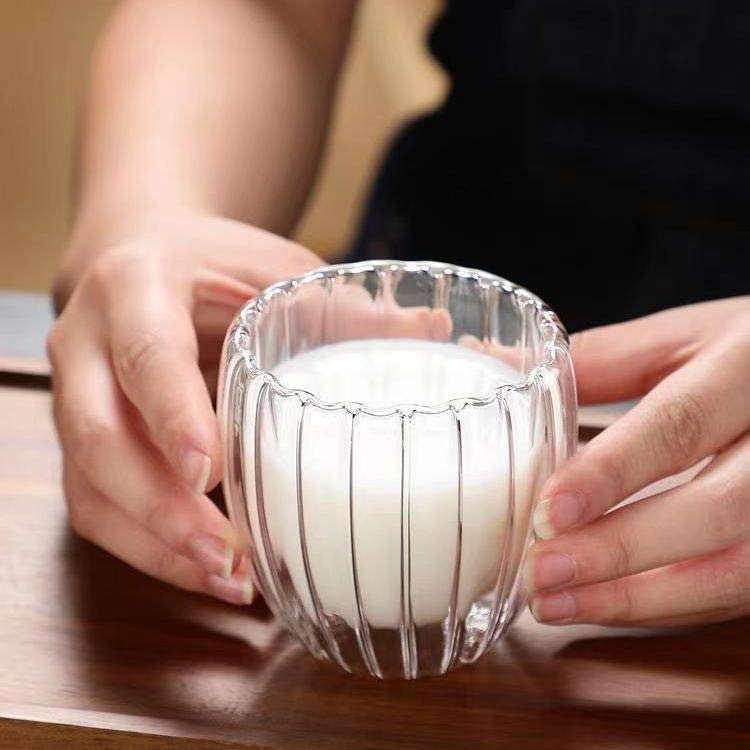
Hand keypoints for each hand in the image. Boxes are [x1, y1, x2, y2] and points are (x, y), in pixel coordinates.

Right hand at [48, 211, 321, 603]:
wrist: (144, 260)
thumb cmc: (213, 265)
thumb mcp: (272, 268)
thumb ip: (338, 305)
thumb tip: (429, 329)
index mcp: (135, 287)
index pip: (146, 354)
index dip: (173, 413)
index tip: (211, 471)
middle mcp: (88, 344)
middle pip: (98, 436)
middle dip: (158, 506)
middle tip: (228, 553)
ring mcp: (75, 396)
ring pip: (90, 486)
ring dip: (154, 543)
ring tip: (229, 579)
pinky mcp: (84, 440)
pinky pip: (95, 507)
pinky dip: (147, 548)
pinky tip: (207, 570)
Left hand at [526, 296, 749, 626]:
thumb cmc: (745, 355)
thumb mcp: (684, 338)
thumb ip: (600, 358)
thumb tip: (497, 361)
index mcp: (748, 367)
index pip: (679, 425)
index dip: (611, 473)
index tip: (548, 513)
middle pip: (715, 509)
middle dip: (620, 549)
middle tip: (539, 573)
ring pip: (736, 569)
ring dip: (639, 598)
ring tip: (554, 604)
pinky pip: (737, 589)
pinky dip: (666, 605)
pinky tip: (604, 604)